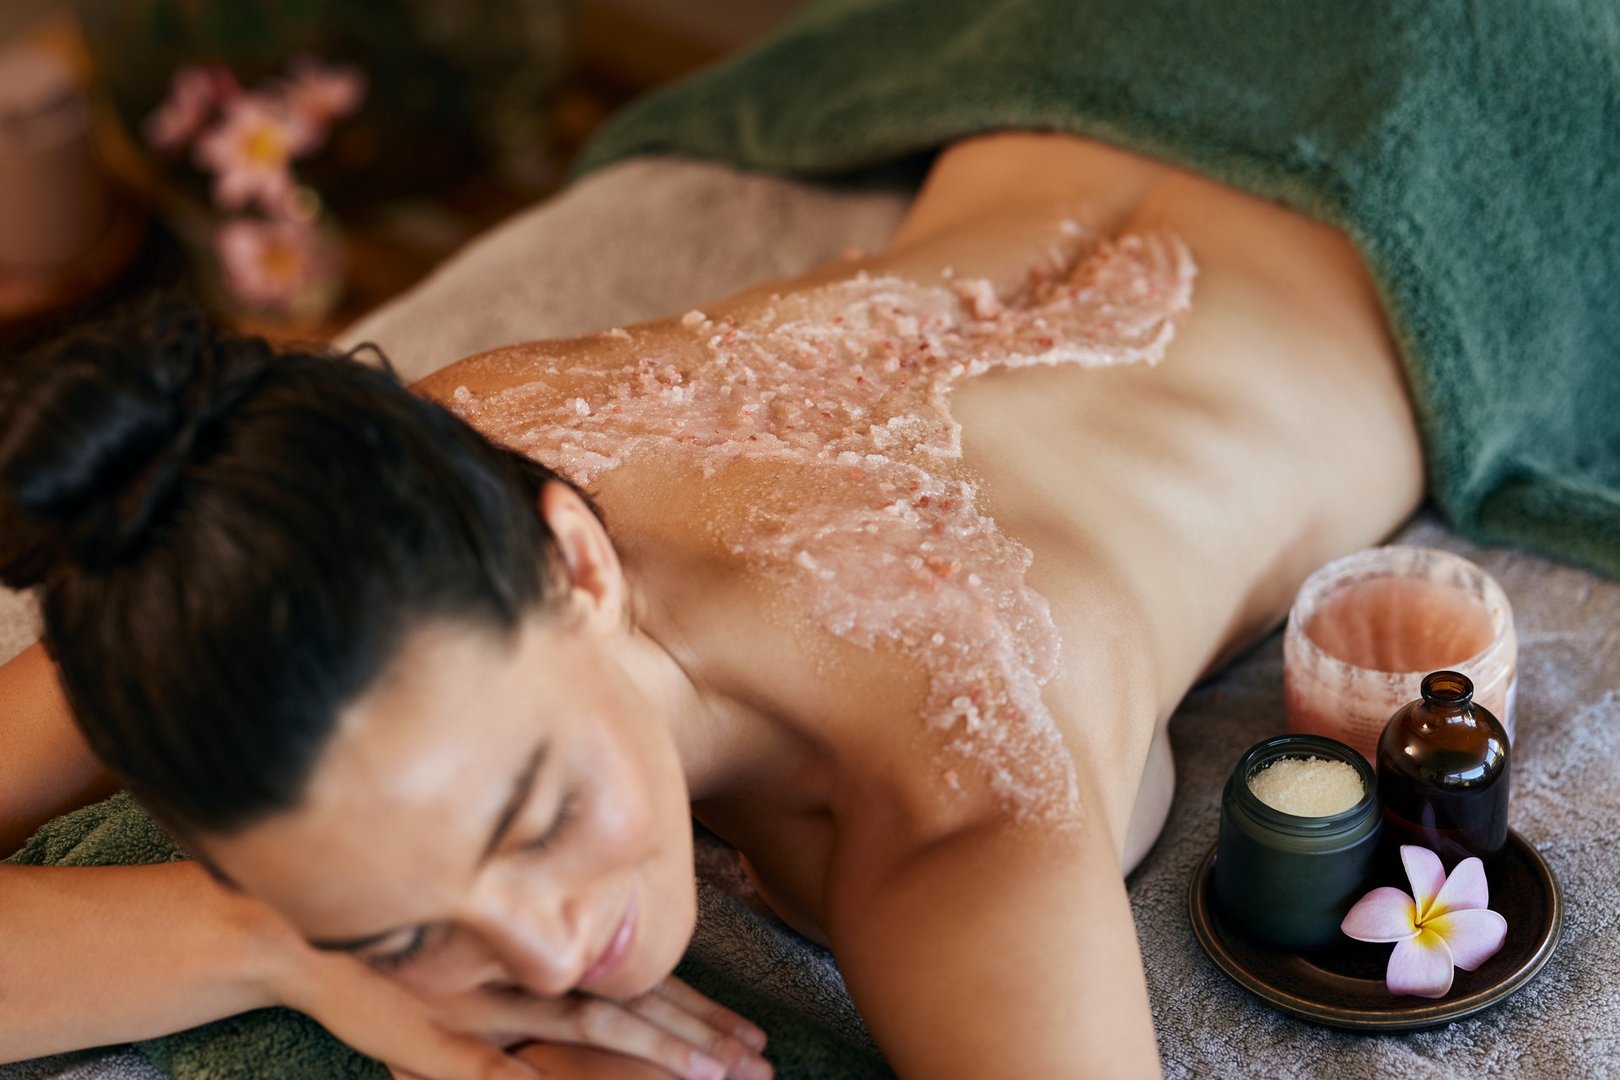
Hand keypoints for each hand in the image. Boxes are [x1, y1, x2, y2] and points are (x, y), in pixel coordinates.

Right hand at [400, 977, 772, 1079]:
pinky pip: (500, 1065)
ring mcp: (494, 998)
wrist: (315, 944)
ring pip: (595, 1023)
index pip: (640, 987)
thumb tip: (599, 1016)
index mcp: (549, 961)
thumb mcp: (483, 977)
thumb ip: (540, 990)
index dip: (697, 1014)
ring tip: (716, 1076)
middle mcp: (533, 971)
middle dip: (701, 1038)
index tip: (750, 1040)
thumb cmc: (407, 964)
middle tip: (759, 1063)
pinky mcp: (443, 1030)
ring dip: (659, 1051)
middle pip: (636, 1005)